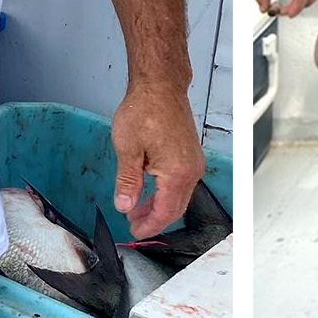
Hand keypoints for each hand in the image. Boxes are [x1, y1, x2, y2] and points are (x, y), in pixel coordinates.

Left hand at [110, 81, 204, 238]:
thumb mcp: (127, 149)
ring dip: (159, 205)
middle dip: (153, 218)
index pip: (165, 212)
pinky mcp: (190, 154)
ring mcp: (193, 162)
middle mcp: (191, 169)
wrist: (159, 86)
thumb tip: (124, 206)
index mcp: (176, 172)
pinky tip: (148, 189)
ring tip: (136, 207)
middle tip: (132, 222)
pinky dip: (165, 191)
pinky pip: (181, 182)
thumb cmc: (144, 109)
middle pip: (175, 208)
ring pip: (178, 196)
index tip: (134, 232)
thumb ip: (127, 182)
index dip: (149, 226)